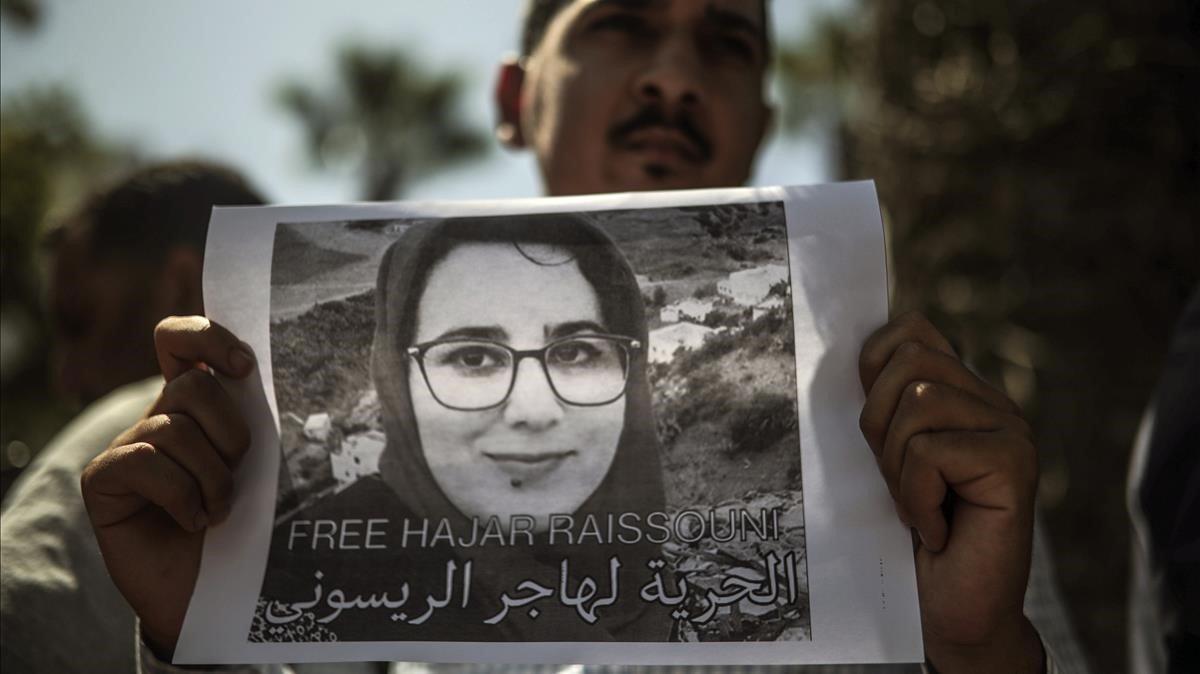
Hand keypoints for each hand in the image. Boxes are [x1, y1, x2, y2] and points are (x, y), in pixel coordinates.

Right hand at [81, 316, 254, 656]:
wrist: (220, 590)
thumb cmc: (250, 525)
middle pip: (193, 384)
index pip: (180, 339)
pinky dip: (181, 497)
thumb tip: (279, 376)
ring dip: (212, 477)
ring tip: (220, 511)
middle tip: (239, 473)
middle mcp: (159, 418)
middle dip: (231, 432)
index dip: (206, 336)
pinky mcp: (103, 480)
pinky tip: (192, 522)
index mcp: (198, 406)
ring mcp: (128, 447)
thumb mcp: (265, 466)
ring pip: (174, 429)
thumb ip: (264, 421)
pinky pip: (144, 462)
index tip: (244, 368)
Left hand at [858, 312, 1043, 673]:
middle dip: (880, 426)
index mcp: (963, 395)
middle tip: (901, 482)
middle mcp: (994, 405)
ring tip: (922, 507)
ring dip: (899, 467)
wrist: (947, 611)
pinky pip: (930, 451)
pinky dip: (917, 496)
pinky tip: (938, 529)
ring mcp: (1011, 431)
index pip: (912, 332)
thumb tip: (843, 346)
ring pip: (918, 402)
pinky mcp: (1014, 464)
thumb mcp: (884, 458)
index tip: (874, 431)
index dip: (873, 369)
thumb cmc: (908, 539)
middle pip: (909, 362)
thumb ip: (881, 405)